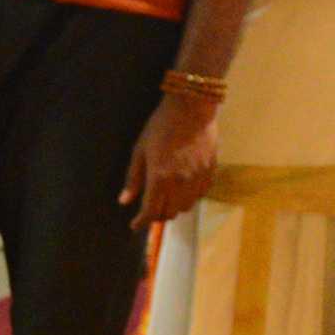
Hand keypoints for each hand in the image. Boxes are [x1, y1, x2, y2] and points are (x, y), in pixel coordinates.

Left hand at [120, 90, 220, 229]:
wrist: (192, 109)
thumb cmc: (161, 126)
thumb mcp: (140, 150)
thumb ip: (133, 178)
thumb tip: (124, 202)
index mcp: (160, 178)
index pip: (150, 211)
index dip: (141, 222)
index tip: (134, 225)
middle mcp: (180, 183)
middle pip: (168, 213)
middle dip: (156, 216)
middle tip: (149, 210)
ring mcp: (197, 179)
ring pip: (185, 207)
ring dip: (173, 208)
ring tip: (165, 200)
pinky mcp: (210, 172)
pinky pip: (199, 195)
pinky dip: (189, 198)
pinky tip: (182, 190)